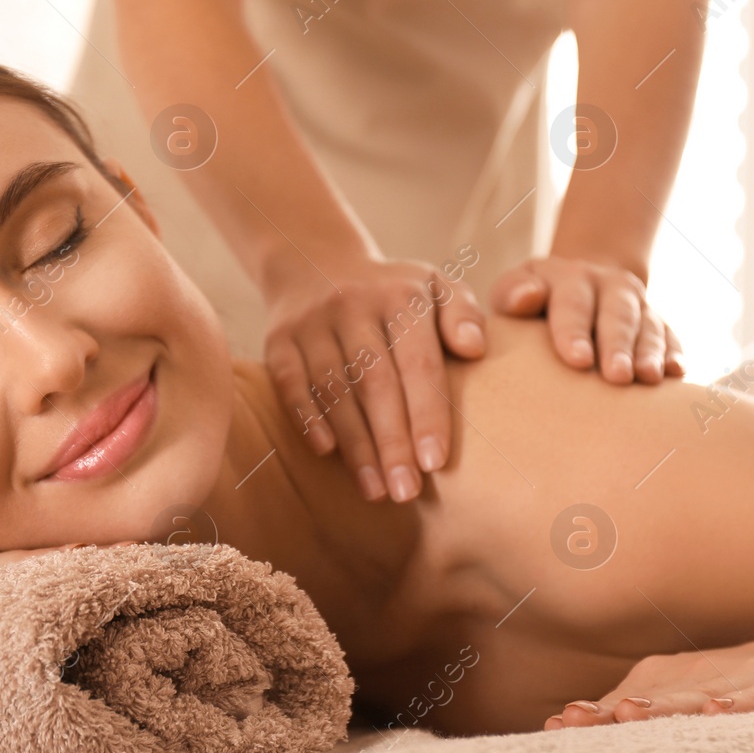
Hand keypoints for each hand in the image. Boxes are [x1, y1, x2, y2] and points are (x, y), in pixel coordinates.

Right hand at [262, 255, 485, 502]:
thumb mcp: (435, 286)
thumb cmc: (393, 292)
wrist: (315, 260)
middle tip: (406, 491)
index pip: (418, 364)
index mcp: (401, 296)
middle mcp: (354, 305)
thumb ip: (462, 314)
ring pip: (335, 390)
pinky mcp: (279, 339)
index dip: (426, 415)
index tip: (435, 463)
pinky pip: (291, 384)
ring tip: (376, 490)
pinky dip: (308, 419)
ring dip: (355, 444)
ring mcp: (313, 322)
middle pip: (375, 383)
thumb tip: (474, 349)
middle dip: (391, 442)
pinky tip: (327, 454)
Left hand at [490, 255, 684, 383]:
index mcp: (570, 277)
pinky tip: (676, 373)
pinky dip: (674, 352)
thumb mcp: (513, 290)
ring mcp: (637, 304)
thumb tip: (527, 297)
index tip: (578, 360)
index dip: (575, 332)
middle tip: (617, 377)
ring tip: (648, 378)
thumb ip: (513, 293)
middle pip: (617, 315)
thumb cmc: (532, 301)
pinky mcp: (657, 322)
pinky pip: (671, 336)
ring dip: (650, 352)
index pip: (572, 304)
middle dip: (618, 346)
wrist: (578, 285)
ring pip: (648, 326)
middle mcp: (610, 285)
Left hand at [542, 638, 753, 729]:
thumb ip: (630, 713)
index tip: (558, 725)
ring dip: (663, 707)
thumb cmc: (733, 690)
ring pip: (700, 697)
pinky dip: (742, 704)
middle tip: (577, 720)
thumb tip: (560, 723)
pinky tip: (719, 712)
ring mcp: (744, 680)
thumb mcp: (683, 700)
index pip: (626, 702)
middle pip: (654, 699)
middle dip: (615, 710)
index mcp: (671, 683)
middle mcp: (701, 678)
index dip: (592, 716)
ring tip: (628, 714)